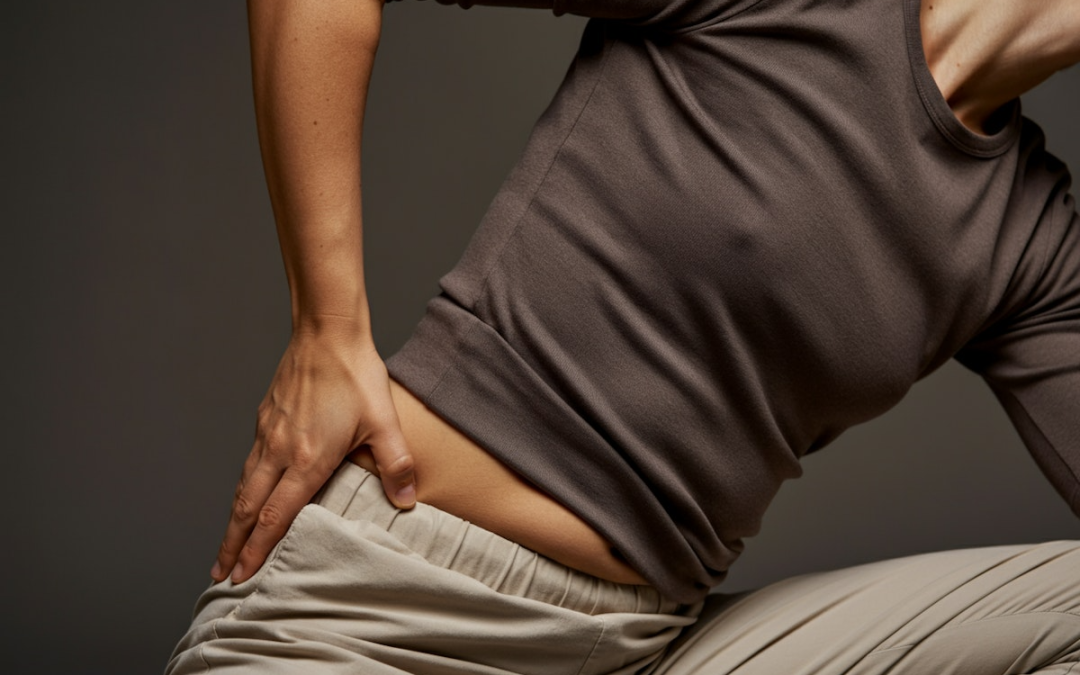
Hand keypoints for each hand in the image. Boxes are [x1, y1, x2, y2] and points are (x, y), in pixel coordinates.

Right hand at [210, 328, 414, 583]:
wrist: (327, 332)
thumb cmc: (355, 375)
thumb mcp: (385, 422)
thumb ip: (396, 464)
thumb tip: (407, 500)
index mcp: (307, 459)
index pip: (276, 516)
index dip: (258, 549)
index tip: (243, 574)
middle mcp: (279, 450)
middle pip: (248, 508)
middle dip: (233, 544)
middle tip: (221, 574)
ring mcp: (268, 434)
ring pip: (243, 486)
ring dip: (233, 519)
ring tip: (226, 545)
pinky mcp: (266, 418)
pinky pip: (248, 463)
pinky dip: (242, 489)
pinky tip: (246, 495)